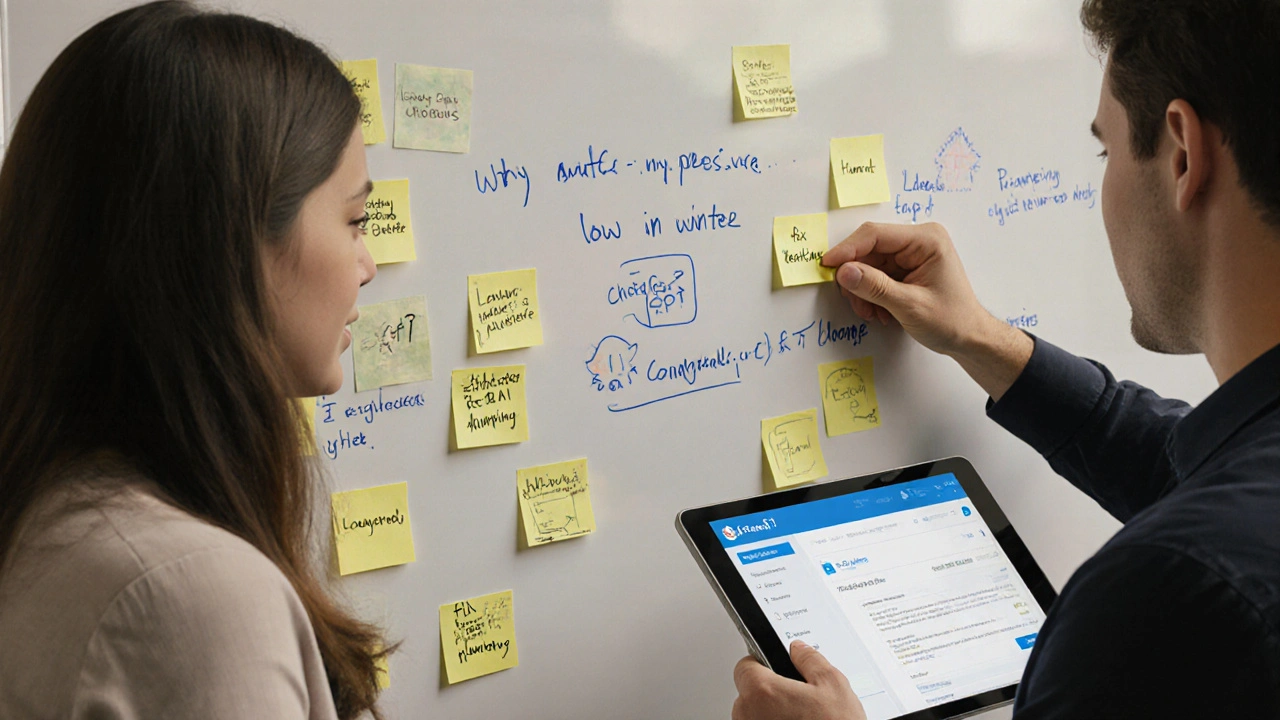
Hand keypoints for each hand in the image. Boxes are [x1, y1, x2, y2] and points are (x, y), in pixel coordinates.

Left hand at [732, 641, 866, 719]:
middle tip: (795, 697)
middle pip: (747, 693)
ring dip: (768, 713)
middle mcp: (749, 715)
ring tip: (799, 718)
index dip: (762, 664)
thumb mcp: (834, 686)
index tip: (775, 668)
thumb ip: (811, 660)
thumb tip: (799, 651)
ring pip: (751, 715)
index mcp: (763, 692)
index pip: (744, 666)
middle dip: (768, 691)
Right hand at [822, 222, 988, 354]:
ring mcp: (910, 254)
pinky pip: (875, 275)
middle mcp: (918, 241)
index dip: (848, 249)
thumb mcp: (910, 306)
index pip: (876, 235)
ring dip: (862, 290)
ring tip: (871, 313)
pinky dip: (870, 294)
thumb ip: (875, 287)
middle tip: (853, 302)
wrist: (969, 337)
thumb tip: (844, 272)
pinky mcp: (905, 268)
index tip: (827, 266)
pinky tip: (878, 311)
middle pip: (869, 250)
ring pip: (868, 264)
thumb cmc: (951, 321)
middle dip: (856, 277)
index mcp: (926, 239)